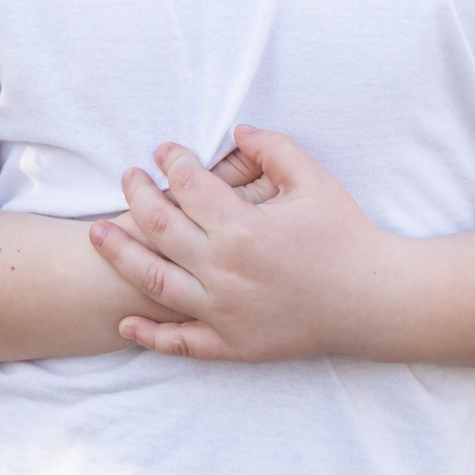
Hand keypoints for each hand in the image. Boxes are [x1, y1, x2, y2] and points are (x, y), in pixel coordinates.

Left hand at [87, 125, 403, 361]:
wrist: (377, 301)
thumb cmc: (347, 236)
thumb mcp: (314, 180)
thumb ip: (273, 148)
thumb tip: (236, 130)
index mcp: (242, 228)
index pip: (186, 186)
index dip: (170, 161)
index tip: (163, 150)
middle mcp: (224, 271)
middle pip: (158, 226)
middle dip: (136, 195)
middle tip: (127, 178)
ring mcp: (225, 312)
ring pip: (153, 282)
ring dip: (120, 255)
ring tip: (98, 235)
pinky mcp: (233, 345)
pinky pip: (181, 343)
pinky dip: (149, 336)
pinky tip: (125, 323)